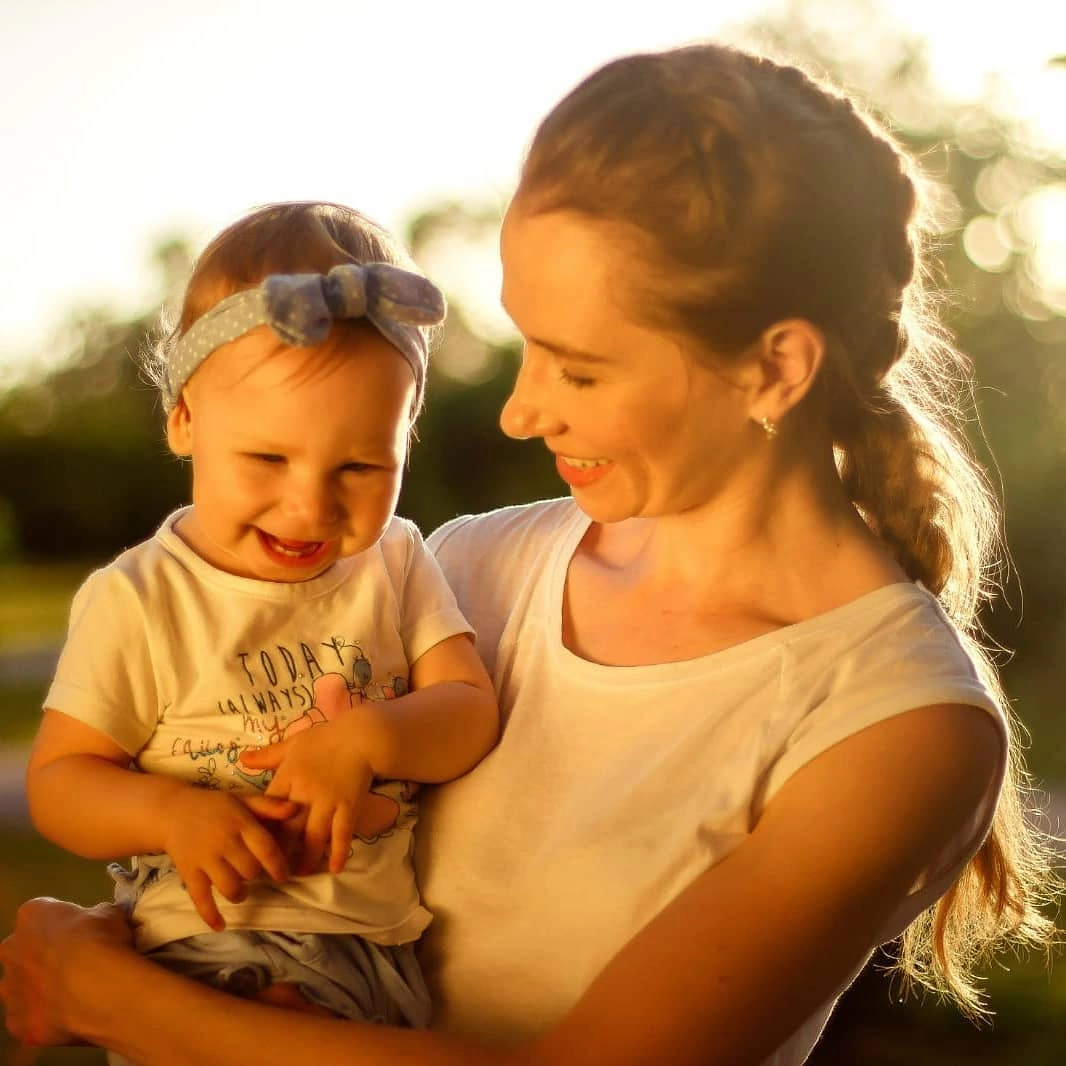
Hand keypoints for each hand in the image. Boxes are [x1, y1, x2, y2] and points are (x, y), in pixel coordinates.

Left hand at [0, 898, 130, 1046]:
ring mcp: (9, 989)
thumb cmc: (102, 940)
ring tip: (75, 993)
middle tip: (76, 962)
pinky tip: (70, 1016)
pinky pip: (29, 1018)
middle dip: (44, 956)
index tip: (83, 932)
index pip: (42, 914)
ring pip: (21, 986)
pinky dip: (45, 1018)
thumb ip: (98, 917)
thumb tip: (100, 923)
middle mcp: (11, 950)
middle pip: (24, 951)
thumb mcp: (110, 913)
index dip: (65, 924)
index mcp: (32, 915)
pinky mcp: (16, 1022)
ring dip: (41, 988)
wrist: (96, 987)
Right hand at [161, 788, 294, 930]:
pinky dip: (211, 915)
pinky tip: (221, 926)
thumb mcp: (243, 799)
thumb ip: (269, 806)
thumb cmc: (215, 806)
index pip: (265, 848)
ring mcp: (204, 859)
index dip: (278, 866)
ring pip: (229, 887)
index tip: (283, 877)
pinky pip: (200, 899)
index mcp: (240, 823)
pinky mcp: (188, 873)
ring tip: (242, 891)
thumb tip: (297, 810)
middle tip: (255, 875)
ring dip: (240, 894)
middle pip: (250, 871)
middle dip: (256, 877)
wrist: (172, 811)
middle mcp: (223, 841)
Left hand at [239, 721, 374, 875]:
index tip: (254, 846)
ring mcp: (328, 802)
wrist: (361, 735)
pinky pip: (342, 834)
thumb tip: (242, 759)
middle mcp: (305, 793)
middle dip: (280, 853)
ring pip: (313, 838)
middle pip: (287, 830)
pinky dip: (338, 852)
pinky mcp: (349, 806)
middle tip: (274, 870)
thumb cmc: (325, 738)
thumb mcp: (293, 743)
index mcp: (288, 777)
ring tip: (300, 873)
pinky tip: (335, 868)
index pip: (268, 810)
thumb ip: (268, 755)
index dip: (261, 829)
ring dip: (306, 859)